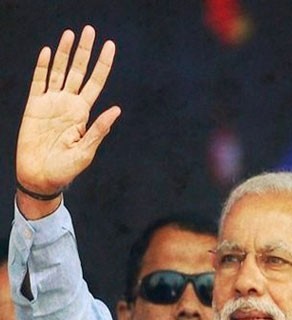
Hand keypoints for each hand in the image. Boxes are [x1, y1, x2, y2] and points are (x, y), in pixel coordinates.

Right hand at [15, 26, 119, 212]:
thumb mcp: (86, 151)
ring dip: (65, 52)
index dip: (103, 64)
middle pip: (79, 71)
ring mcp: (51, 103)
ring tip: (71, 34)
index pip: (96, 82)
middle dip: (85, 51)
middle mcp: (69, 104)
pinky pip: (38, 81)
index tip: (110, 45)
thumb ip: (99, 129)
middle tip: (90, 30)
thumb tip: (117, 109)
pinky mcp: (33, 106)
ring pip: (59, 71)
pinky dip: (42, 66)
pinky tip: (48, 52)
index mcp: (84, 113)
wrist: (40, 177)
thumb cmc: (66, 169)